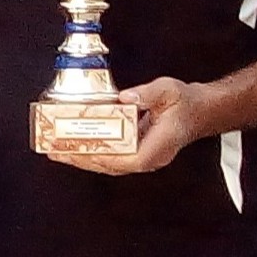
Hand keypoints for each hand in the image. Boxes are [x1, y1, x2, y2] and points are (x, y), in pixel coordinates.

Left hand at [49, 77, 202, 175]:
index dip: (105, 157)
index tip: (84, 151)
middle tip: (56, 151)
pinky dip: (91, 153)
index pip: (130, 160)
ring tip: (57, 151)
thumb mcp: (169, 91)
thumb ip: (148, 94)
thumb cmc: (186, 103)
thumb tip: (126, 97)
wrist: (199, 110)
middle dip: (82, 159)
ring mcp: (143, 158)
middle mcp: (150, 158)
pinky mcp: (135, 154)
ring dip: (83, 158)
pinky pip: (110, 157)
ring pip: (108, 164)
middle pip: (111, 165)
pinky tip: (74, 147)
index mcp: (159, 147)